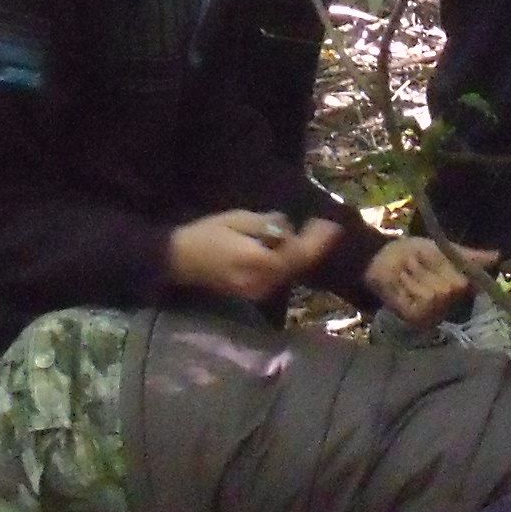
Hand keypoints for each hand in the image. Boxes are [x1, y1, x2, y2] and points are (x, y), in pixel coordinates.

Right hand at [168, 210, 340, 301]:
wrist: (180, 260)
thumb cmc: (206, 234)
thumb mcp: (237, 219)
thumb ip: (266, 224)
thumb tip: (288, 226)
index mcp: (258, 261)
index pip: (297, 253)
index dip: (317, 241)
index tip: (330, 225)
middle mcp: (262, 281)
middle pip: (297, 265)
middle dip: (314, 246)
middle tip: (327, 227)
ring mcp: (258, 290)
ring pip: (290, 272)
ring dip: (303, 254)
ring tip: (314, 233)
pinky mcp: (253, 292)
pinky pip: (279, 276)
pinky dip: (289, 262)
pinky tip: (291, 247)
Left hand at [366, 235, 492, 327]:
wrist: (380, 257)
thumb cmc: (412, 253)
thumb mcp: (444, 250)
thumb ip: (470, 256)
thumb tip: (499, 255)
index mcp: (459, 289)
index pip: (467, 281)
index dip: (451, 268)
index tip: (438, 260)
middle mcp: (448, 305)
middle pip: (452, 286)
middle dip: (432, 270)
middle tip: (418, 265)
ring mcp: (431, 313)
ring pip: (436, 293)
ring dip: (417, 276)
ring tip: (407, 273)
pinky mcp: (414, 318)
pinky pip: (421, 301)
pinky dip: (409, 286)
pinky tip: (400, 283)